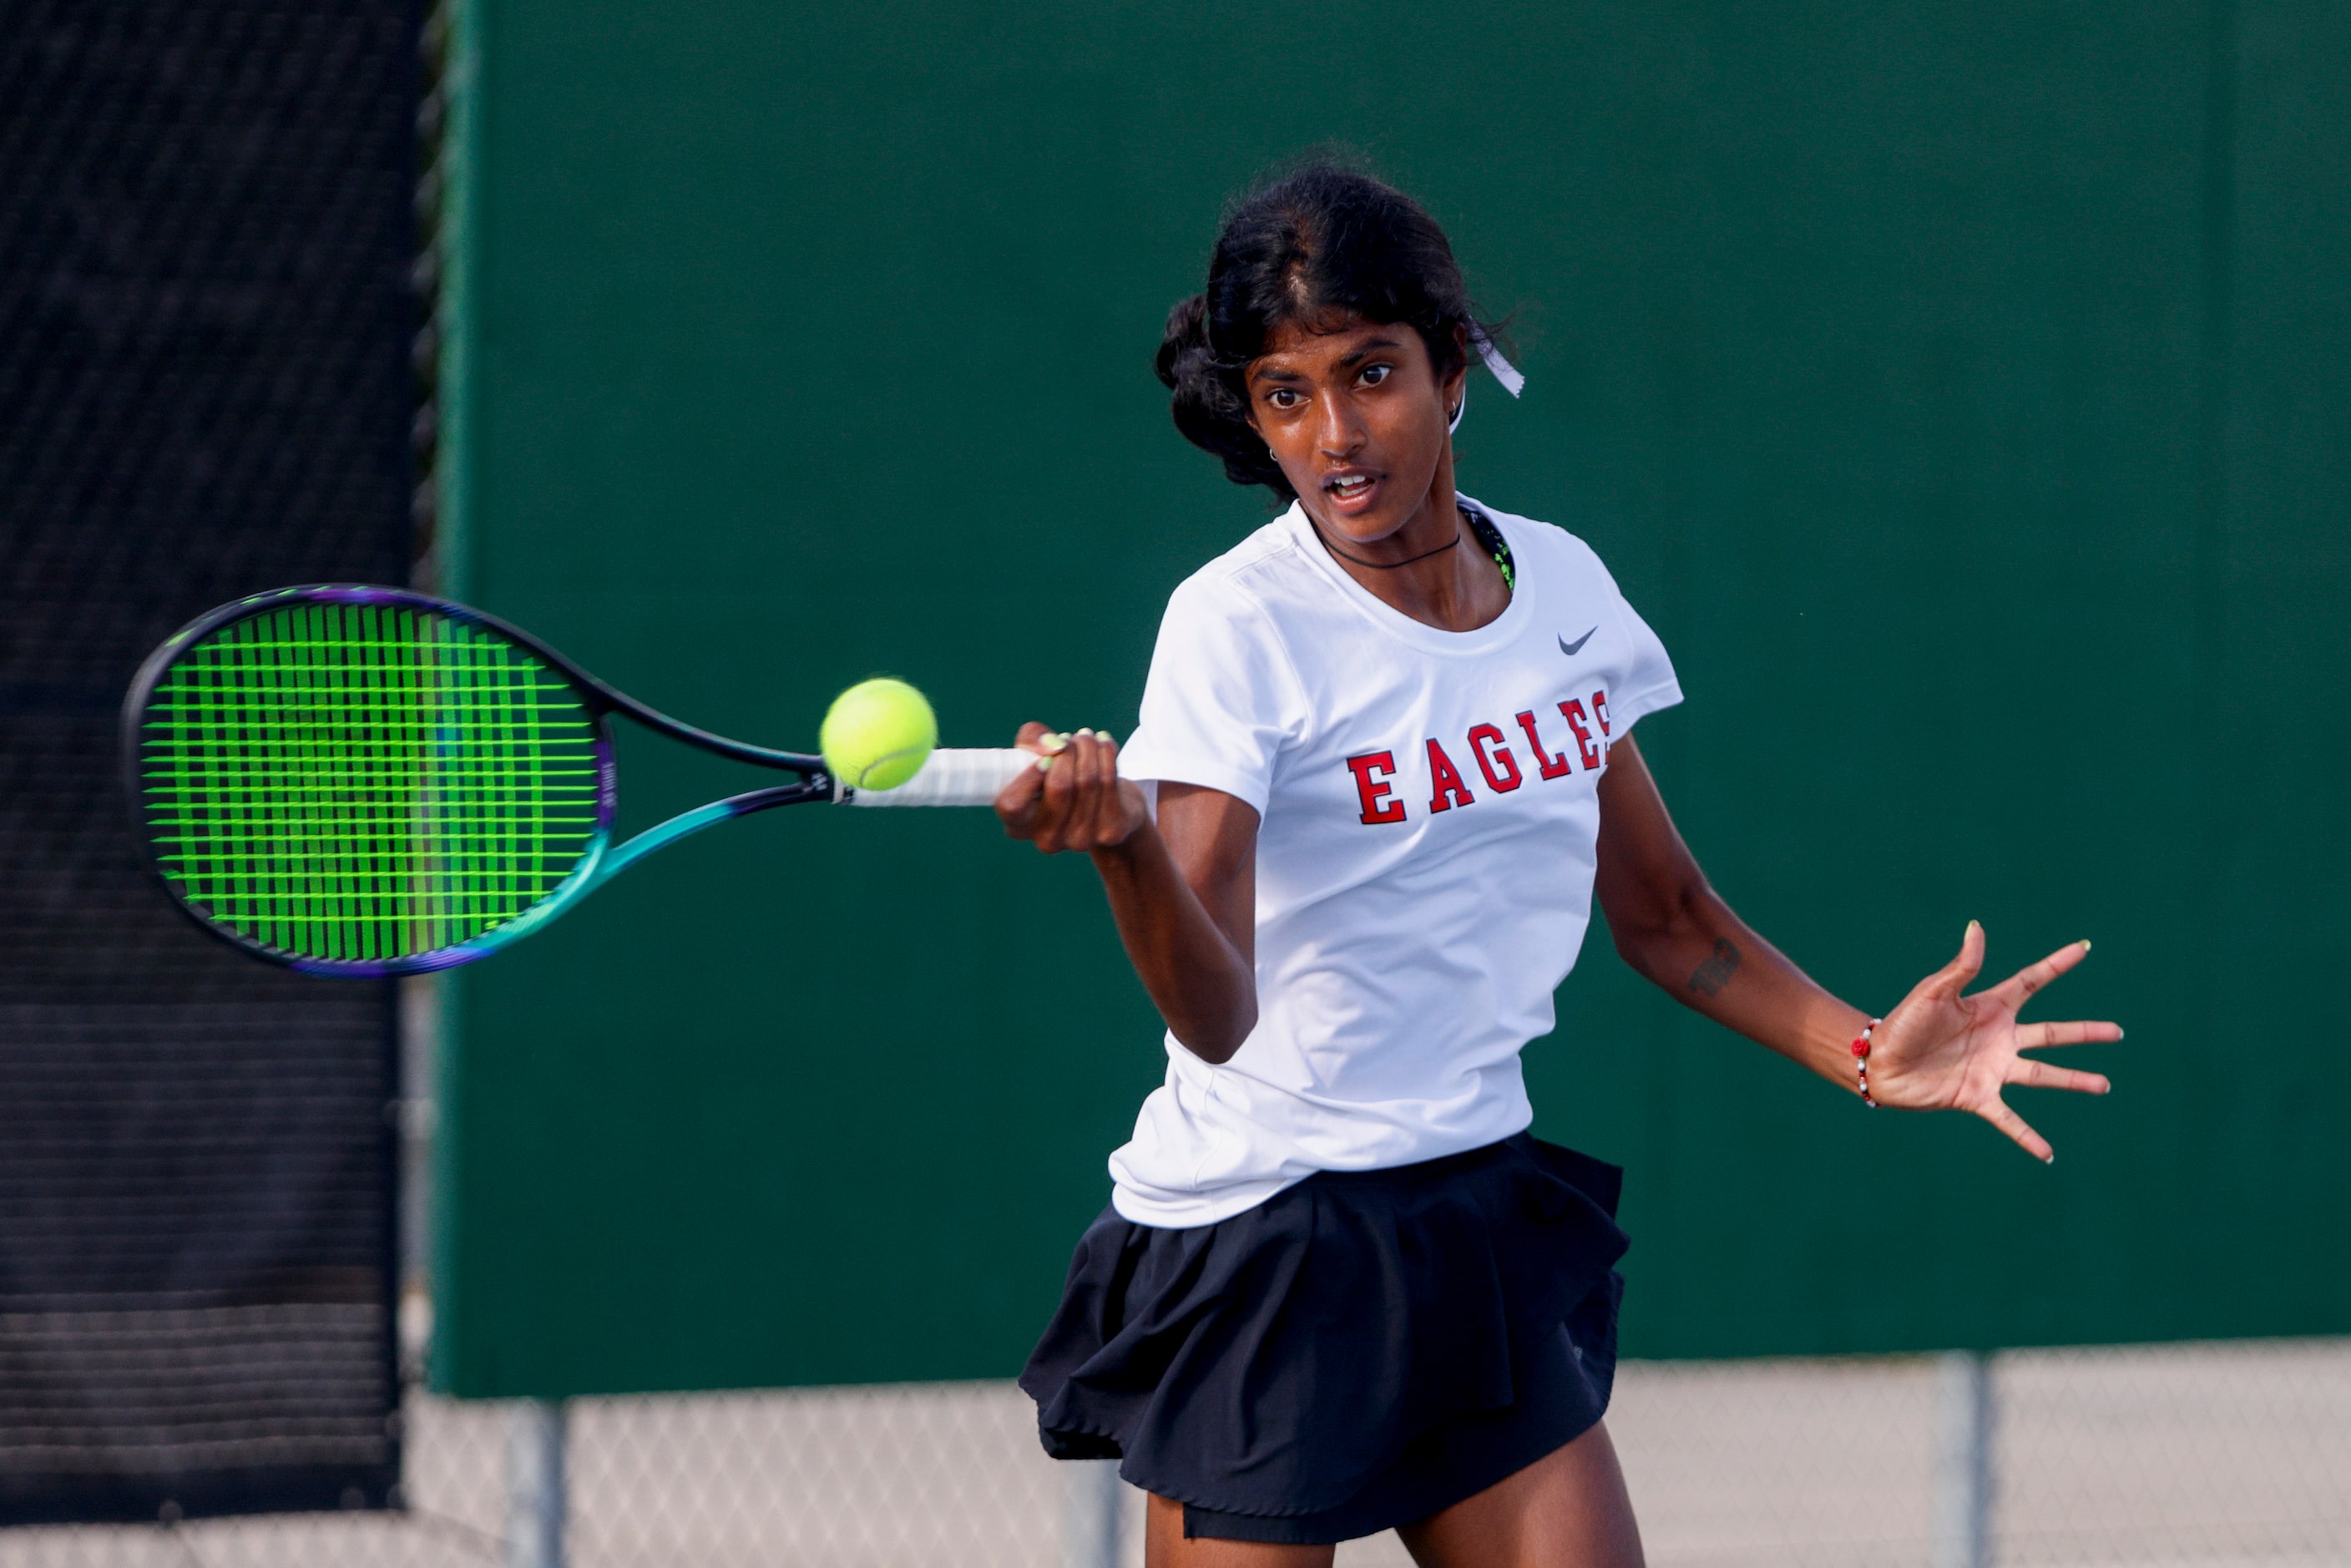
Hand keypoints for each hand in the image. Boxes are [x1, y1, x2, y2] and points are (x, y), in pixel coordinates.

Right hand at [995, 722, 1150, 854]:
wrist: (1108, 802)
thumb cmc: (1059, 774)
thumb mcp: (1035, 753)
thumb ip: (1032, 740)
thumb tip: (1054, 747)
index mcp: (1018, 824)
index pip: (1012, 805)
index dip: (1027, 777)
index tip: (1043, 759)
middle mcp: (1046, 839)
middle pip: (1059, 787)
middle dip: (1067, 751)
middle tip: (1068, 740)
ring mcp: (1079, 840)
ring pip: (1087, 780)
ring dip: (1087, 748)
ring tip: (1085, 738)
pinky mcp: (1110, 832)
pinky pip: (1109, 782)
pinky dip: (1107, 754)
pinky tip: (1104, 744)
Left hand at [1863, 921, 2120, 1161]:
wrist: (1877, 1063)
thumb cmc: (1902, 1023)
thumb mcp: (1933, 992)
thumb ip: (1961, 965)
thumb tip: (1977, 927)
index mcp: (1989, 1007)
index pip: (2031, 981)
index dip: (2057, 965)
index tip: (2084, 948)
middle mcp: (1998, 1038)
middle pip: (2052, 1034)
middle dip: (2085, 1033)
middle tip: (2118, 1032)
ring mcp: (1992, 1069)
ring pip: (2043, 1075)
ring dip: (2074, 1080)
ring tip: (2104, 1085)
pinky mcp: (1978, 1097)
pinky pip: (2010, 1120)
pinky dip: (2028, 1137)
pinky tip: (2049, 1154)